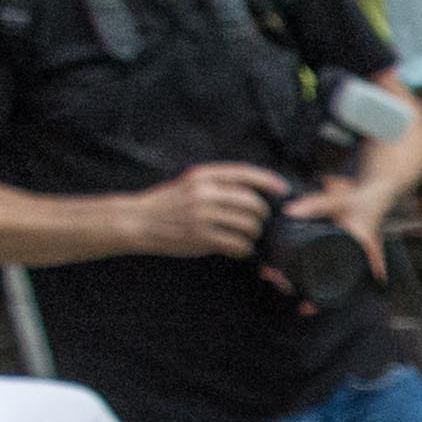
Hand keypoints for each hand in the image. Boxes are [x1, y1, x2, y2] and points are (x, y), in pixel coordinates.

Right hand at [134, 158, 293, 260]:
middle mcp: (205, 193)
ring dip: (253, 234)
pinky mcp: (202, 237)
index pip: (245, 173)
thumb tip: (254, 192)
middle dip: (262, 215)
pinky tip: (237, 249)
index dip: (269, 181)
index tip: (283, 190)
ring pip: (249, 225)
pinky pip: (238, 245)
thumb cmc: (168, 203)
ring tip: (245, 237)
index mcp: (203, 175)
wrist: (138, 220)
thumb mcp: (190, 183)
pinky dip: (243, 249)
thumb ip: (218, 184)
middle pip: (253, 202)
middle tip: (258, 222)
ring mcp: (204, 215)